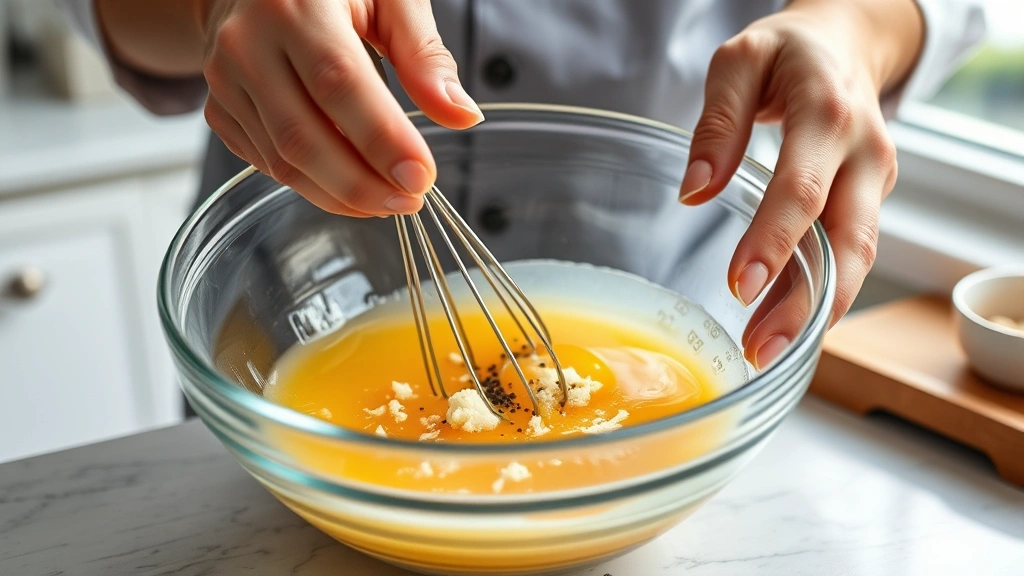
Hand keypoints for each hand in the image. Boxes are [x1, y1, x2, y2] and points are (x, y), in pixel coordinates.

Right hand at [198, 0, 483, 215]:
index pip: (339, 85)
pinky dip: (315, 186)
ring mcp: (226, 81)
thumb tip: (462, 115)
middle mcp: (247, 43)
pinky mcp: (220, 111)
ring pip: (283, 161)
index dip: (381, 139)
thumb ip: (425, 55)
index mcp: (294, 5)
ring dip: (341, 194)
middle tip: (410, 201)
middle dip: (362, 184)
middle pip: (303, 136)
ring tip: (389, 199)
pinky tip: (351, 184)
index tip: (421, 178)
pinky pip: (268, 164)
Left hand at [680, 0, 922, 368]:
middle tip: (762, 349)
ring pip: (856, 259)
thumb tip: (695, 189)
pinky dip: (821, 294)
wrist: (846, 44)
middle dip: (807, 303)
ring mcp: (873, 182)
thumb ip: (717, 122)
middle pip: (847, 242)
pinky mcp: (869, 201)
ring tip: (764, 350)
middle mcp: (863, 155)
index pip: (803, 189)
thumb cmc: (787, 53)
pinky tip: (783, 325)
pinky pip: (848, 254)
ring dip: (815, 312)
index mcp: (828, 114)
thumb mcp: (739, 61)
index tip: (740, 287)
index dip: (774, 241)